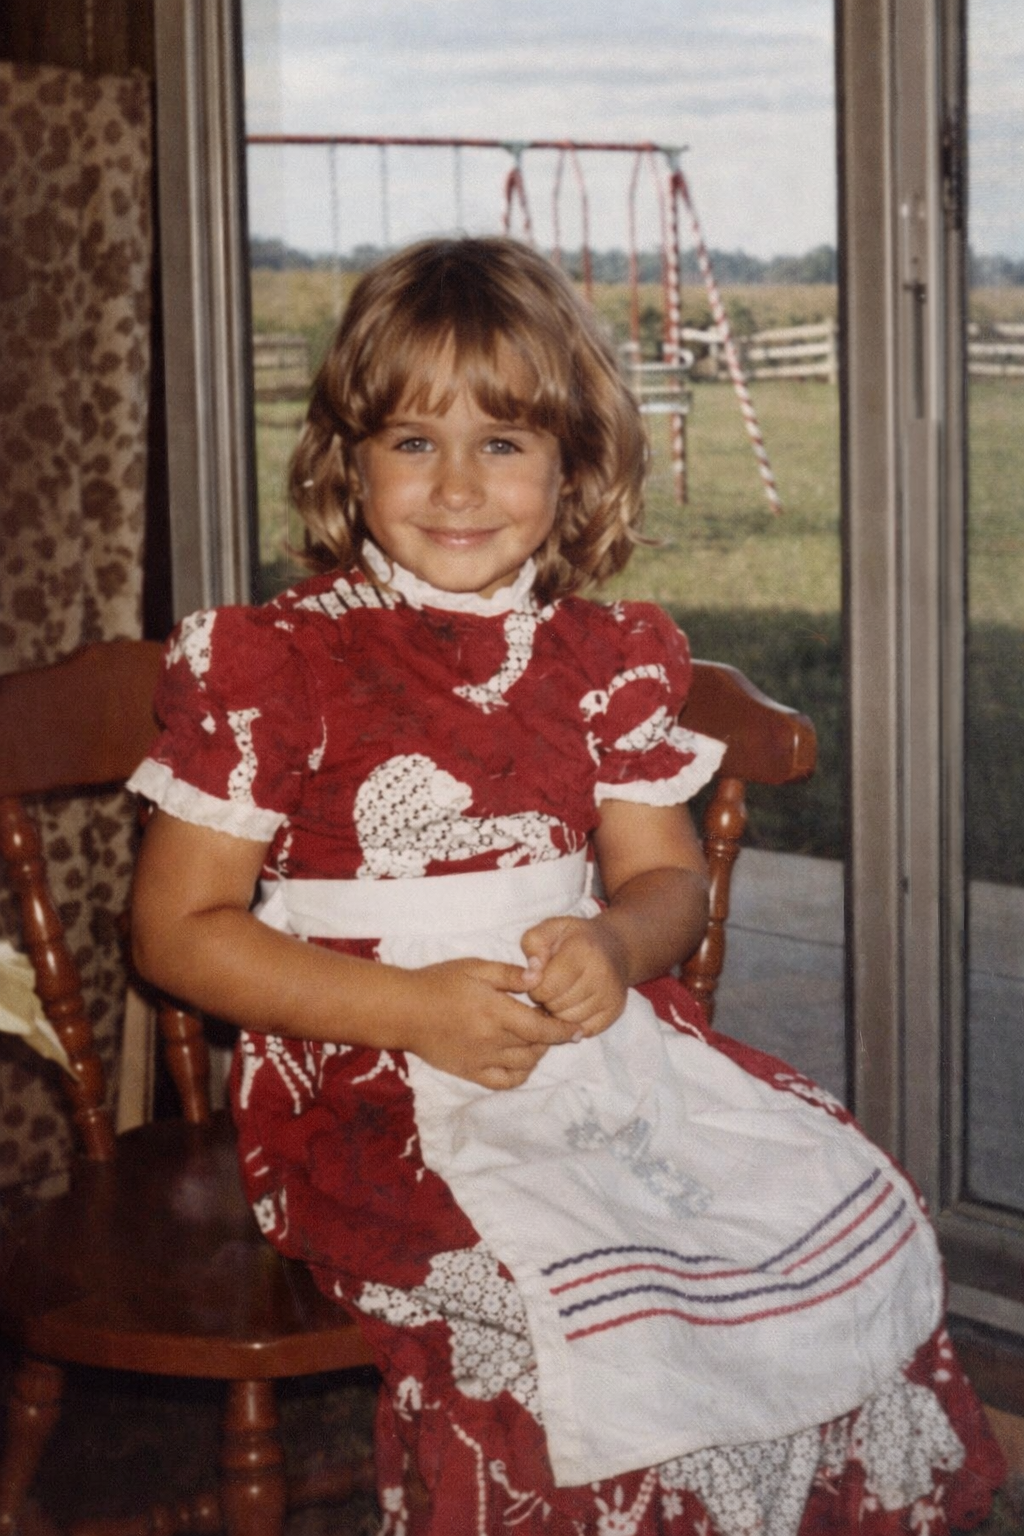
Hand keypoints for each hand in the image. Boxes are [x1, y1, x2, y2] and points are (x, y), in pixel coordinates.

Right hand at [405, 957, 578, 1089]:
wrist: (403, 1010)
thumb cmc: (439, 982)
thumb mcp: (475, 967)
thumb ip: (509, 974)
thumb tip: (539, 977)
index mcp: (496, 1012)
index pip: (542, 1028)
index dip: (564, 1030)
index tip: (579, 1029)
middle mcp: (492, 1040)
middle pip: (536, 1047)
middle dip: (551, 1038)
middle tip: (551, 1024)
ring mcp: (481, 1060)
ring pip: (524, 1065)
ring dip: (537, 1053)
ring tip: (535, 1038)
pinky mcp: (470, 1072)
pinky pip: (505, 1081)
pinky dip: (520, 1073)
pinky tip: (520, 1059)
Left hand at [519, 916, 628, 1038]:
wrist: (615, 947)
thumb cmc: (575, 939)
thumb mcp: (550, 929)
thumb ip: (534, 944)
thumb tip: (530, 975)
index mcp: (582, 950)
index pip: (546, 986)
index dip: (534, 985)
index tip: (539, 977)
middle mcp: (601, 974)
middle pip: (556, 1006)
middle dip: (545, 999)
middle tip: (550, 986)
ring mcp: (610, 995)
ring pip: (568, 1022)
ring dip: (557, 1012)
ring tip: (561, 994)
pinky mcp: (615, 1011)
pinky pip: (583, 1030)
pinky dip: (573, 1023)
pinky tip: (573, 1005)